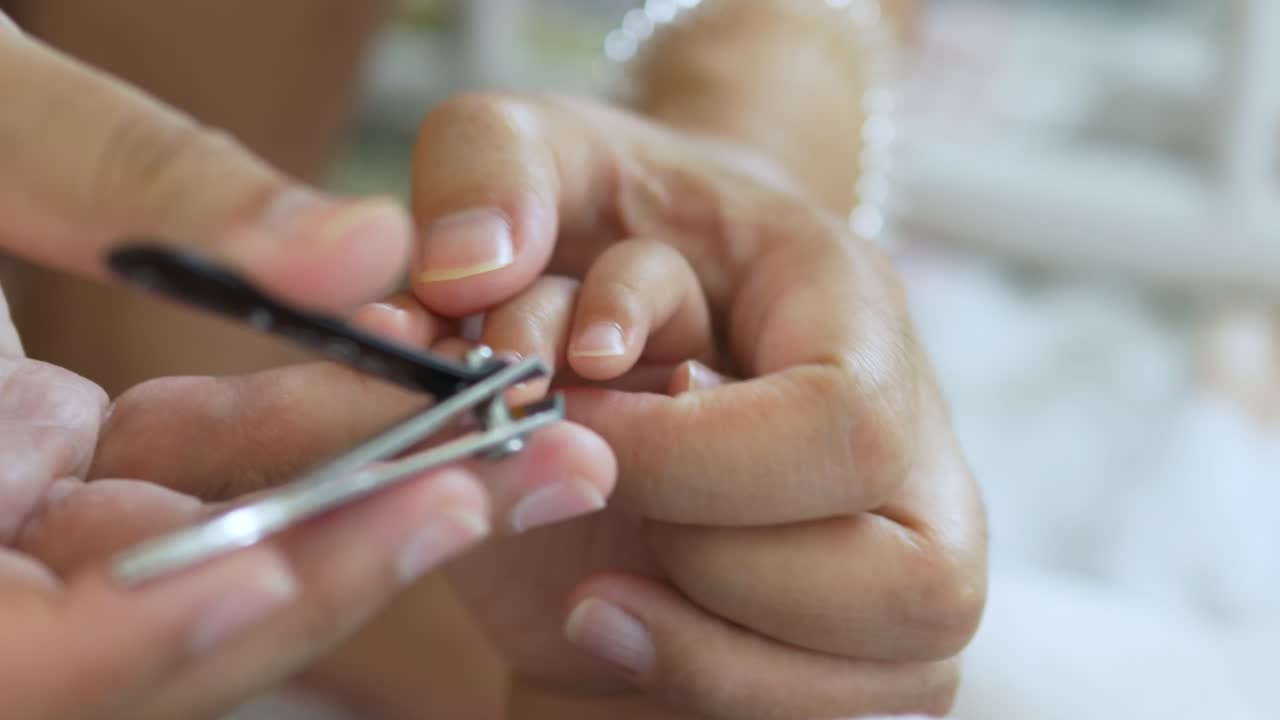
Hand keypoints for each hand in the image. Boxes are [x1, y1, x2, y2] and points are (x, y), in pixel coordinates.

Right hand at [0, 15, 620, 716]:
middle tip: (534, 479)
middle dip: (347, 556)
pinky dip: (307, 433)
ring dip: (371, 490)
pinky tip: (430, 386)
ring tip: (533, 430)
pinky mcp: (64, 468)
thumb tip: (357, 242)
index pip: (15, 657)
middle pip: (156, 619)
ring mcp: (17, 519)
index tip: (278, 574)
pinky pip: (200, 474)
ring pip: (205, 547)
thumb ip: (130, 176)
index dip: (136, 634)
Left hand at [398, 92, 986, 718]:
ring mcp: (902, 541)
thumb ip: (489, 173)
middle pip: (913, 580)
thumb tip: (467, 279)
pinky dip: (720, 700)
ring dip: (722, 665)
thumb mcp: (540, 147)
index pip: (841, 424)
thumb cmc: (615, 217)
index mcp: (854, 312)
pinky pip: (837, 715)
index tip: (570, 435)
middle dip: (718, 574)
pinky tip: (622, 645)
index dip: (694, 461)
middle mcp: (912, 439)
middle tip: (595, 521)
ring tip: (594, 605)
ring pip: (899, 674)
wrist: (660, 280)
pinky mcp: (857, 627)